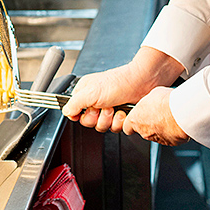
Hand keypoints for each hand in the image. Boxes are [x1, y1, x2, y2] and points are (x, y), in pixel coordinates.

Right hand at [62, 48, 184, 132]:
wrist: (143, 82)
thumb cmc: (119, 82)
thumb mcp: (91, 92)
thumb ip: (74, 103)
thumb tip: (65, 112)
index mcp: (86, 94)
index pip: (75, 113)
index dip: (82, 115)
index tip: (90, 109)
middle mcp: (96, 102)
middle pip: (89, 122)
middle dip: (98, 117)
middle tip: (105, 106)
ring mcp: (109, 109)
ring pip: (102, 127)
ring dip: (110, 119)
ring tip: (115, 108)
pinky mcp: (120, 115)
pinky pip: (115, 128)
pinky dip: (121, 122)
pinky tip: (124, 112)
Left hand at [120, 87, 187, 144]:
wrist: (181, 112)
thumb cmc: (166, 102)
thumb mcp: (152, 93)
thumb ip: (148, 101)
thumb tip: (152, 101)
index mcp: (135, 120)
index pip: (126, 126)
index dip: (130, 122)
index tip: (135, 118)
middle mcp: (144, 132)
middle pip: (142, 130)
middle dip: (148, 123)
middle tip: (157, 113)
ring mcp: (157, 139)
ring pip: (155, 134)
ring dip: (160, 127)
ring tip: (169, 116)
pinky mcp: (170, 143)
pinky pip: (168, 138)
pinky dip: (171, 132)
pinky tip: (176, 123)